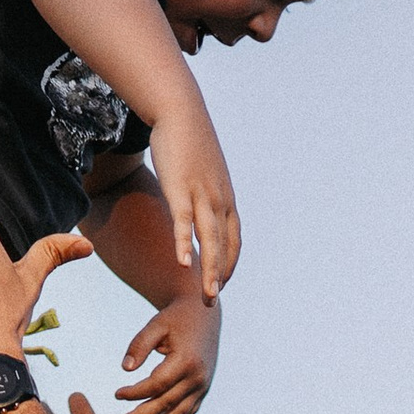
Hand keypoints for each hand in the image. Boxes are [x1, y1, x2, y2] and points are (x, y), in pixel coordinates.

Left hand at [116, 291, 220, 413]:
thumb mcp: (156, 325)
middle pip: (165, 404)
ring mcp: (202, 387)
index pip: (156, 384)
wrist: (204, 315)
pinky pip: (188, 413)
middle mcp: (197, 378)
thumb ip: (139, 345)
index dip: (135, 393)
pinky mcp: (202, 391)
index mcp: (186, 361)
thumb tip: (125, 369)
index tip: (116, 395)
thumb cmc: (175, 318)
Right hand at [146, 90, 241, 300]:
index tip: (221, 285)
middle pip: (224, 247)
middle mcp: (219, 200)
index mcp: (226, 199)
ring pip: (209, 239)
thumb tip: (200, 209)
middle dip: (220, 277)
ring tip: (208, 296)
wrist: (180, 110)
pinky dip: (185, 243)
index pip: (233, 241)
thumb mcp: (204, 173)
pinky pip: (184, 221)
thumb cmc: (189, 142)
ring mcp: (201, 194)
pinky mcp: (180, 187)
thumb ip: (205, 195)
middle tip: (212, 303)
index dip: (228, 265)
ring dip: (210, 270)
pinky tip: (183, 263)